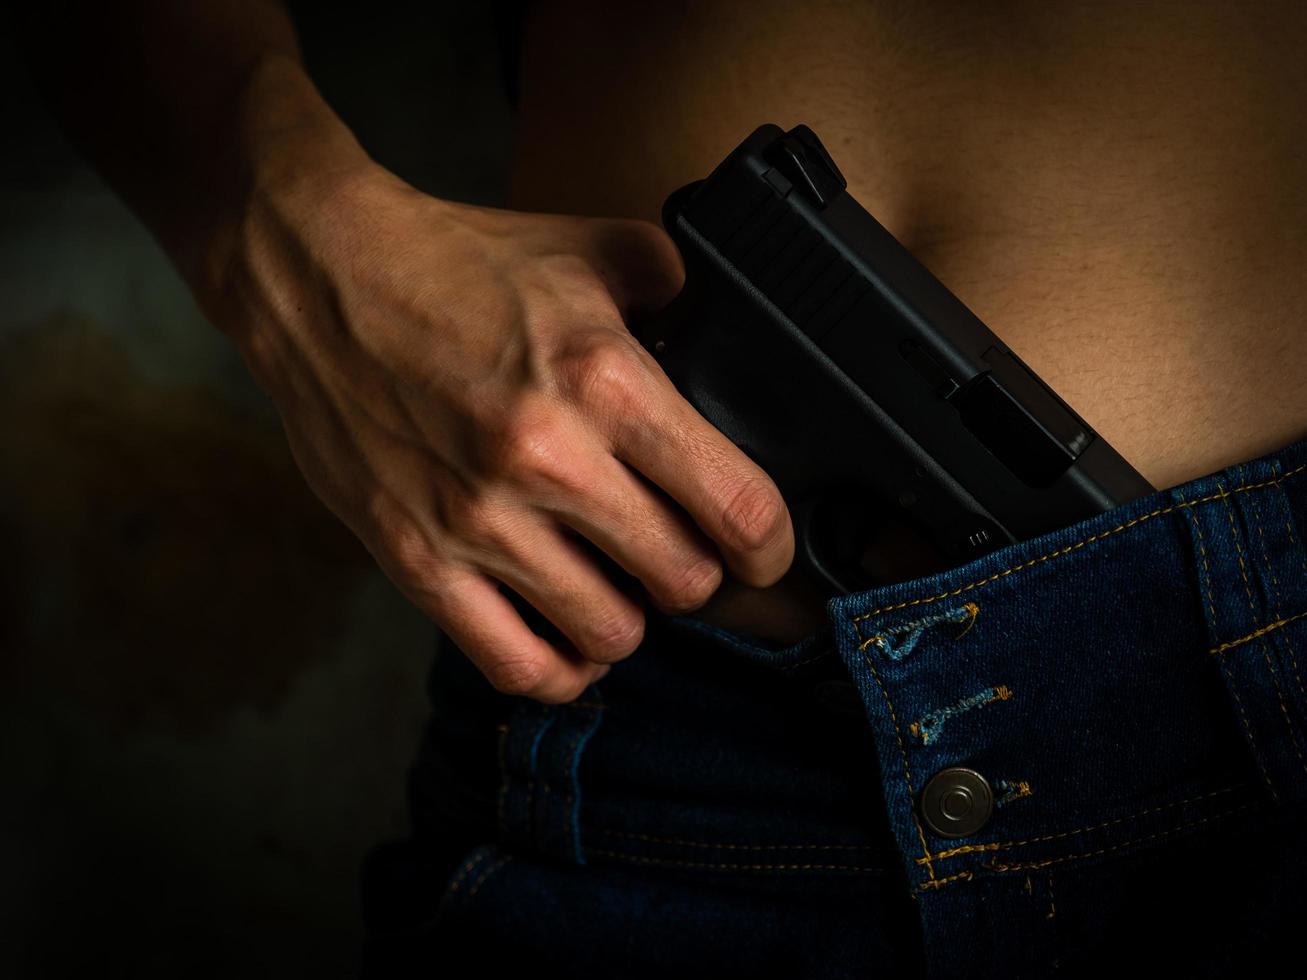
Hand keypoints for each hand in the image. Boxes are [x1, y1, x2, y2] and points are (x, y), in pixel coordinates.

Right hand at [202, 161, 795, 702]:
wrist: (319, 276)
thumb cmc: (457, 263)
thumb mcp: (591, 249)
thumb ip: (679, 290)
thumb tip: (726, 337)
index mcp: (604, 380)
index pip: (738, 508)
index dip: (771, 545)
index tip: (764, 548)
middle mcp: (548, 461)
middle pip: (683, 583)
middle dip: (698, 573)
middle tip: (682, 549)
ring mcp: (477, 521)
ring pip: (611, 634)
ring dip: (631, 617)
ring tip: (618, 580)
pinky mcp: (418, 559)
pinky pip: (518, 666)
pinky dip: (562, 666)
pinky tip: (570, 635)